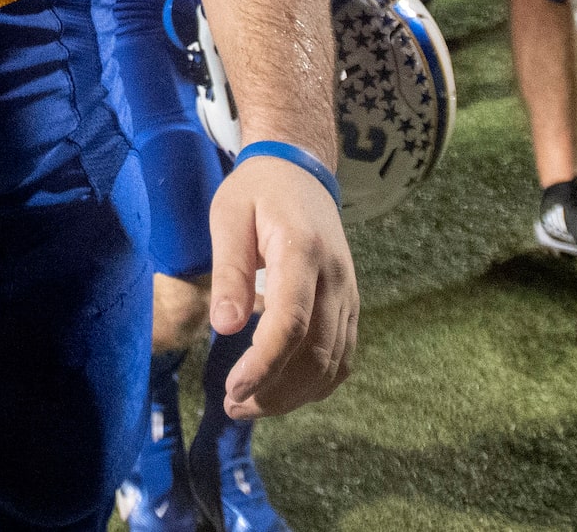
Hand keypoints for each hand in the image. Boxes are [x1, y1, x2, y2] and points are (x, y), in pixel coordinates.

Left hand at [207, 152, 357, 419]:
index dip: (263, 364)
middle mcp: (335, 277)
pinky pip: (344, 357)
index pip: (291, 322)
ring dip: (293, 395)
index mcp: (302, 250)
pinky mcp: (351, 304)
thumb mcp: (228, 216)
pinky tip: (285, 392)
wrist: (301, 171)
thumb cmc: (256, 191)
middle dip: (274, 391)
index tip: (232, 388)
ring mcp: (349, 293)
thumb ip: (229, 270)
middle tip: (234, 405)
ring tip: (251, 405)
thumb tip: (225, 327)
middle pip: (315, 353)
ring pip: (332, 363)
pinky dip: (318, 385)